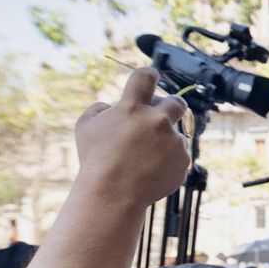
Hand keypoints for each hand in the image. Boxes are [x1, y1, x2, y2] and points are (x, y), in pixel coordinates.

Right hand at [74, 68, 189, 207]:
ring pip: (174, 134)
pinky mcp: (183, 160)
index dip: (149, 74)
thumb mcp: (85, 126)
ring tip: (143, 158)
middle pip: (177, 102)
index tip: (151, 77)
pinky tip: (150, 170)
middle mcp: (158, 120)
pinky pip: (178, 156)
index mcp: (133, 107)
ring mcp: (173, 141)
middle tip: (160, 118)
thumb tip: (110, 106)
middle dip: (171, 107)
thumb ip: (99, 108)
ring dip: (163, 141)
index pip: (146, 76)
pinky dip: (167, 161)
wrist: (113, 193)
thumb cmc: (95, 159)